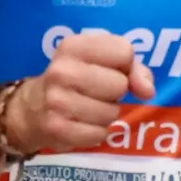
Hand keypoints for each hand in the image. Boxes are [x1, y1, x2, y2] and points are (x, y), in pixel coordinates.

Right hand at [8, 31, 156, 152]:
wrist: (33, 108)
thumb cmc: (77, 80)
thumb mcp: (100, 61)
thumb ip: (134, 68)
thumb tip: (148, 91)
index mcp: (74, 46)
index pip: (123, 51)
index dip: (125, 64)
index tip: (111, 69)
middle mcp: (62, 70)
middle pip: (120, 84)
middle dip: (115, 92)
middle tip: (97, 92)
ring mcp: (57, 100)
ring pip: (112, 112)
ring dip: (107, 114)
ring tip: (88, 108)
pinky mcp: (58, 128)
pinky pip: (100, 134)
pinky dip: (96, 132)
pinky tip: (81, 124)